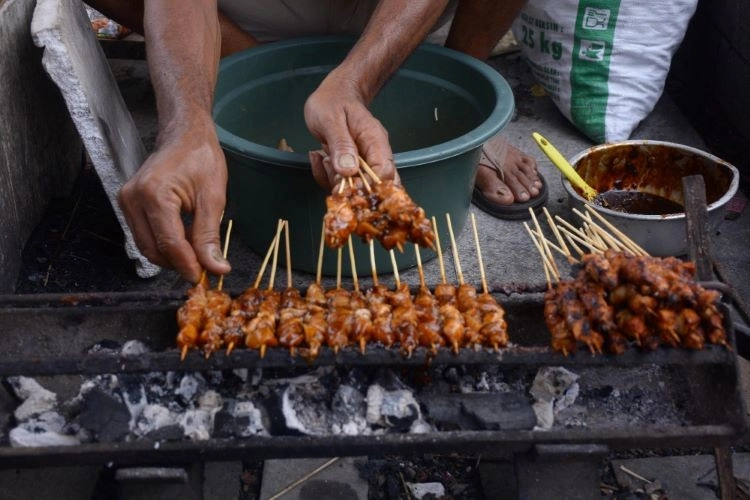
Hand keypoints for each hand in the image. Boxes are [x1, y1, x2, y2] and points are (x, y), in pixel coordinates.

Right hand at [118, 127, 229, 282]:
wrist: (184, 135)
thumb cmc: (201, 158)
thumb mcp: (213, 197)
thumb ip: (209, 235)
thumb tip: (216, 267)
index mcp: (154, 194)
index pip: (169, 243)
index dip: (188, 264)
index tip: (204, 277)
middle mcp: (132, 198)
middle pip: (154, 249)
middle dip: (179, 263)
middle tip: (204, 270)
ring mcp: (126, 201)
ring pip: (146, 246)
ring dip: (171, 257)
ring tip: (196, 255)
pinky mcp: (128, 204)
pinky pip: (144, 235)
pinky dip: (164, 244)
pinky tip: (184, 241)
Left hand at [305, 69, 397, 190]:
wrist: (334, 94)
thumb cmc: (333, 101)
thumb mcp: (331, 119)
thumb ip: (341, 144)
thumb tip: (349, 171)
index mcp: (375, 141)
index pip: (384, 173)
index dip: (367, 185)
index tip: (346, 182)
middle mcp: (375, 155)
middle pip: (376, 187)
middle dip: (350, 188)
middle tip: (331, 169)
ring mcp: (365, 163)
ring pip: (357, 188)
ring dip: (335, 180)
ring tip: (323, 157)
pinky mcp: (354, 168)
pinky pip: (343, 183)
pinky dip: (328, 176)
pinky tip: (320, 159)